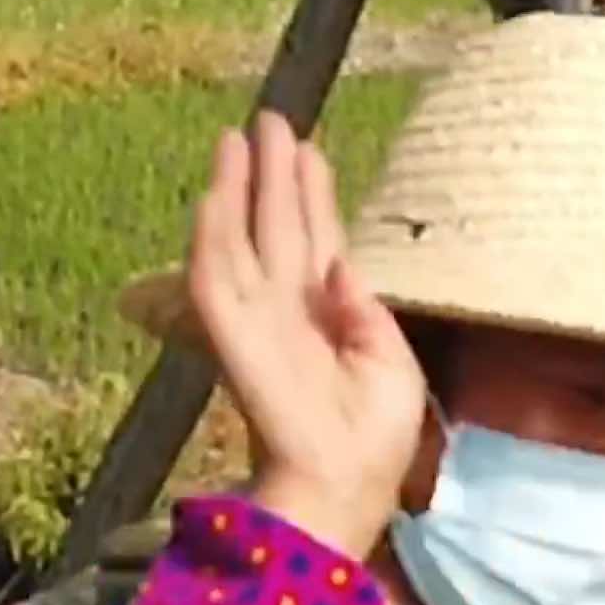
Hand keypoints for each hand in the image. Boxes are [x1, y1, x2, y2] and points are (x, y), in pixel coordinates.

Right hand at [187, 113, 428, 564]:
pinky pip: (214, 275)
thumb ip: (366, 312)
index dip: (312, 194)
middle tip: (271, 118)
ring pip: (242, 236)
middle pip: (278, 226)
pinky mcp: (234, 336)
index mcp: (330, 317)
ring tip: (241, 136)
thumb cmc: (374, 440)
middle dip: (274, 173)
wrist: (346, 486)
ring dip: (239, 187)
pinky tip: (214, 191)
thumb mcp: (392, 365)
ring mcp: (258, 319)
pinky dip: (212, 231)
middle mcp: (289, 310)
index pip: (316, 241)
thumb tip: (343, 266)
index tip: (309, 149)